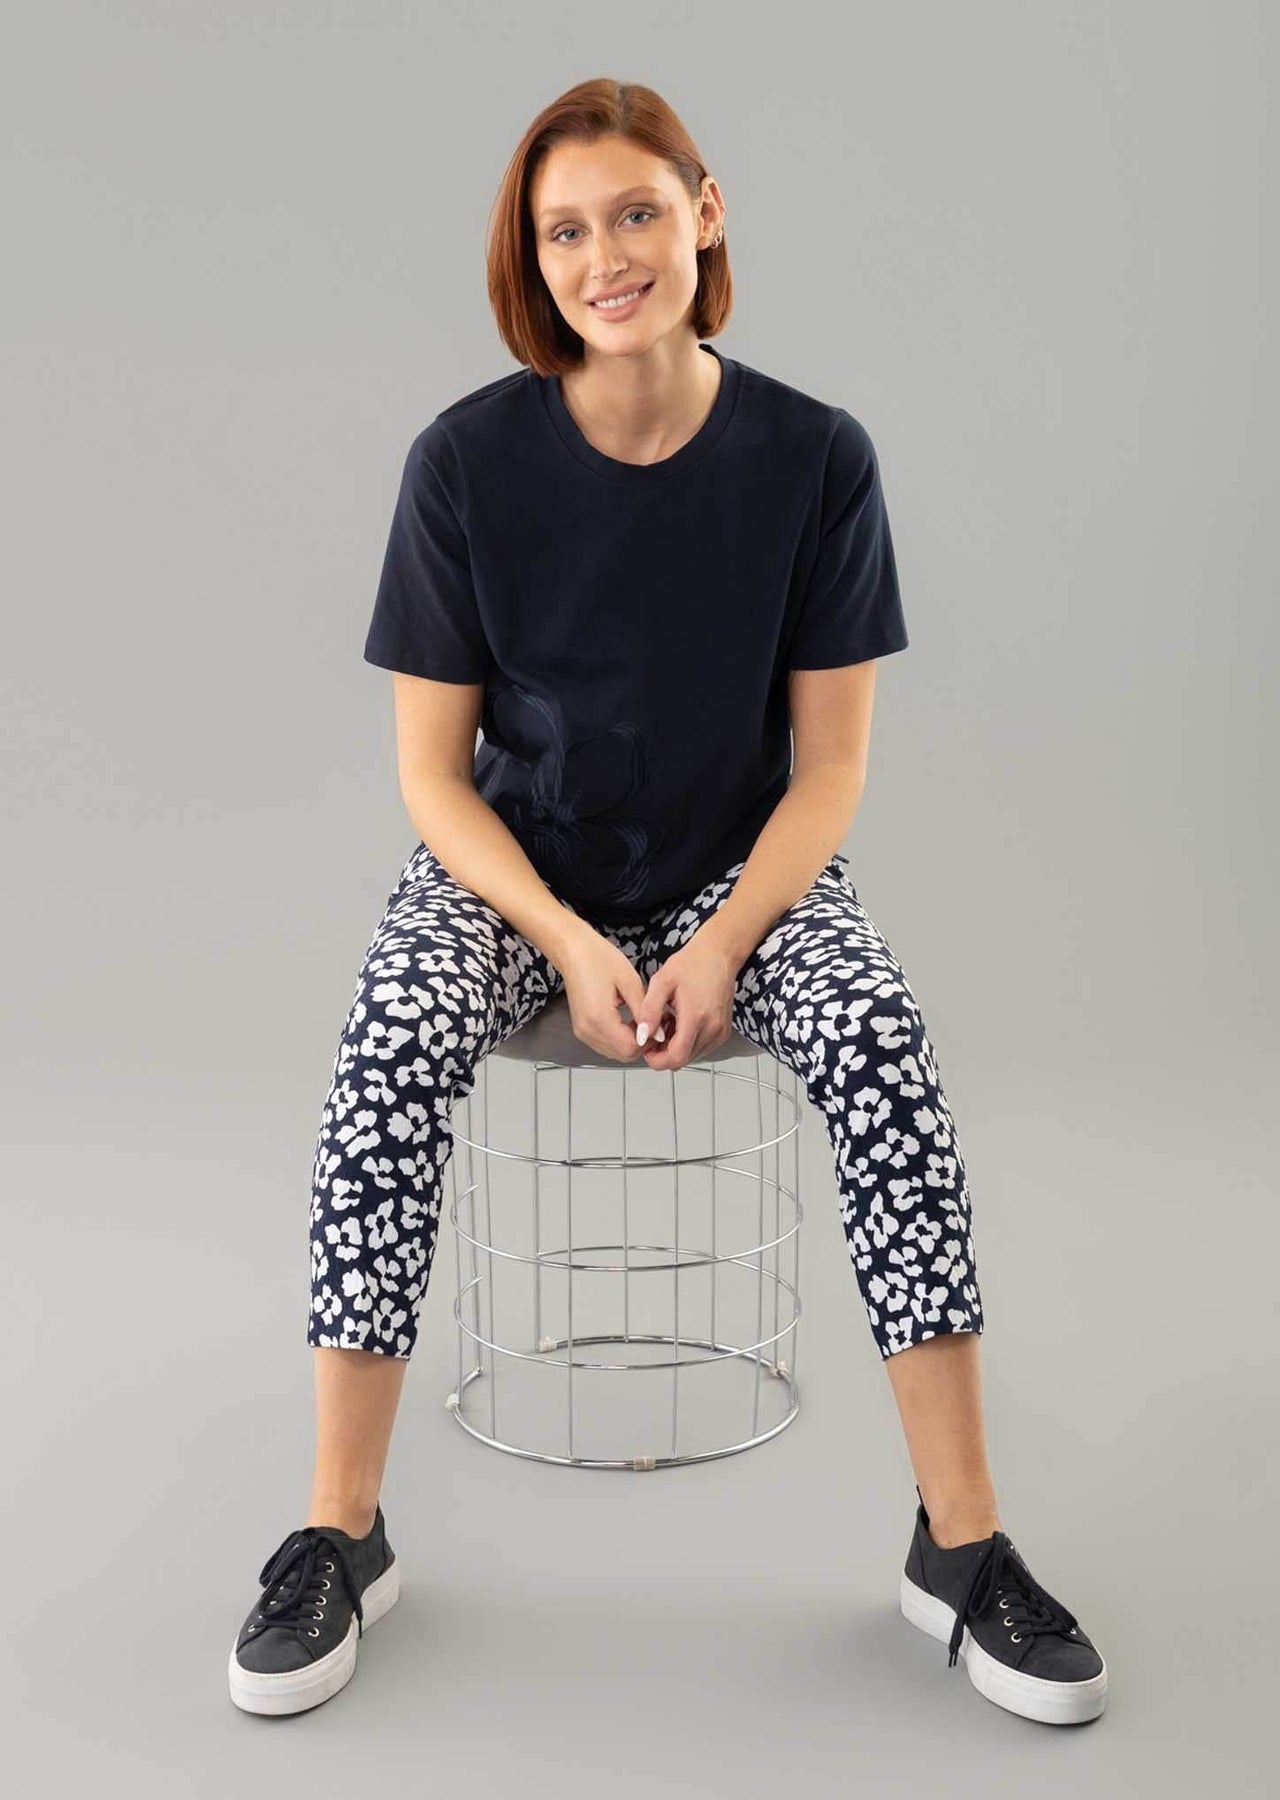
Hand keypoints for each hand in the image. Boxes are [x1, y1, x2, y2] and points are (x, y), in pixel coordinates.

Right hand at [558, 923, 651, 1062]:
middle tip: (652, 1024)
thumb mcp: (630, 982)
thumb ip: (644, 1011)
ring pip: (614, 1053)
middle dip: (641, 1044)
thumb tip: (657, 1033)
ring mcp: (582, 1031)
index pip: (630, 1048)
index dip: (648, 1041)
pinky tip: (627, 1023)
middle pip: (622, 1055)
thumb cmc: (599, 959)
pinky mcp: (581, 1029)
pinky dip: (619, 1040)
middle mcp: (587, 1030)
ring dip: (630, 1043)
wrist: (573, 951)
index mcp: (599, 1018)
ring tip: (640, 1021)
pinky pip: (605, 1045)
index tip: (658, 1026)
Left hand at [632, 933, 738, 1071]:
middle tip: (655, 1029)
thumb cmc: (692, 963)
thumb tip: (642, 1035)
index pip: (676, 1057)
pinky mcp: (723, 1032)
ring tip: (668, 1022)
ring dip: (675, 1047)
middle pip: (683, 1060)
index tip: (647, 1048)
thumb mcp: (661, 982)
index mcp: (696, 1016)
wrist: (718, 955)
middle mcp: (712, 1029)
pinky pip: (700, 1048)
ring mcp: (720, 1032)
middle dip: (664, 1052)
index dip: (657, 1059)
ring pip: (691, 1056)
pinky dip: (687, 1042)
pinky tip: (681, 1023)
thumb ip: (649, 1011)